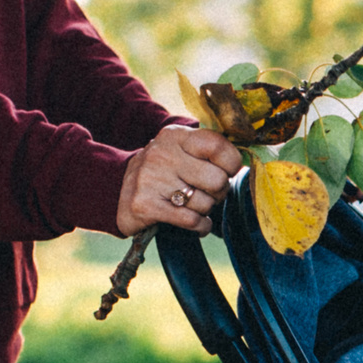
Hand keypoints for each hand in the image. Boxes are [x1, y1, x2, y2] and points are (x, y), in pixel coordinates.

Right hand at [117, 124, 245, 235]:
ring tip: (193, 204)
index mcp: (175, 136)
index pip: (218, 146)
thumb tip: (246, 161)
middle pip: (217, 180)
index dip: (232, 164)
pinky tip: (196, 223)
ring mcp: (151, 179)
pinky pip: (191, 221)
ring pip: (205, 204)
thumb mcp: (181, 150)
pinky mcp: (145, 205)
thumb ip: (209, 150)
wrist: (116, 190)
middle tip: (208, 192)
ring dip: (205, 210)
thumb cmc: (163, 171)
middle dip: (219, 192)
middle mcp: (162, 154)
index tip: (227, 171)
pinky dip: (200, 226)